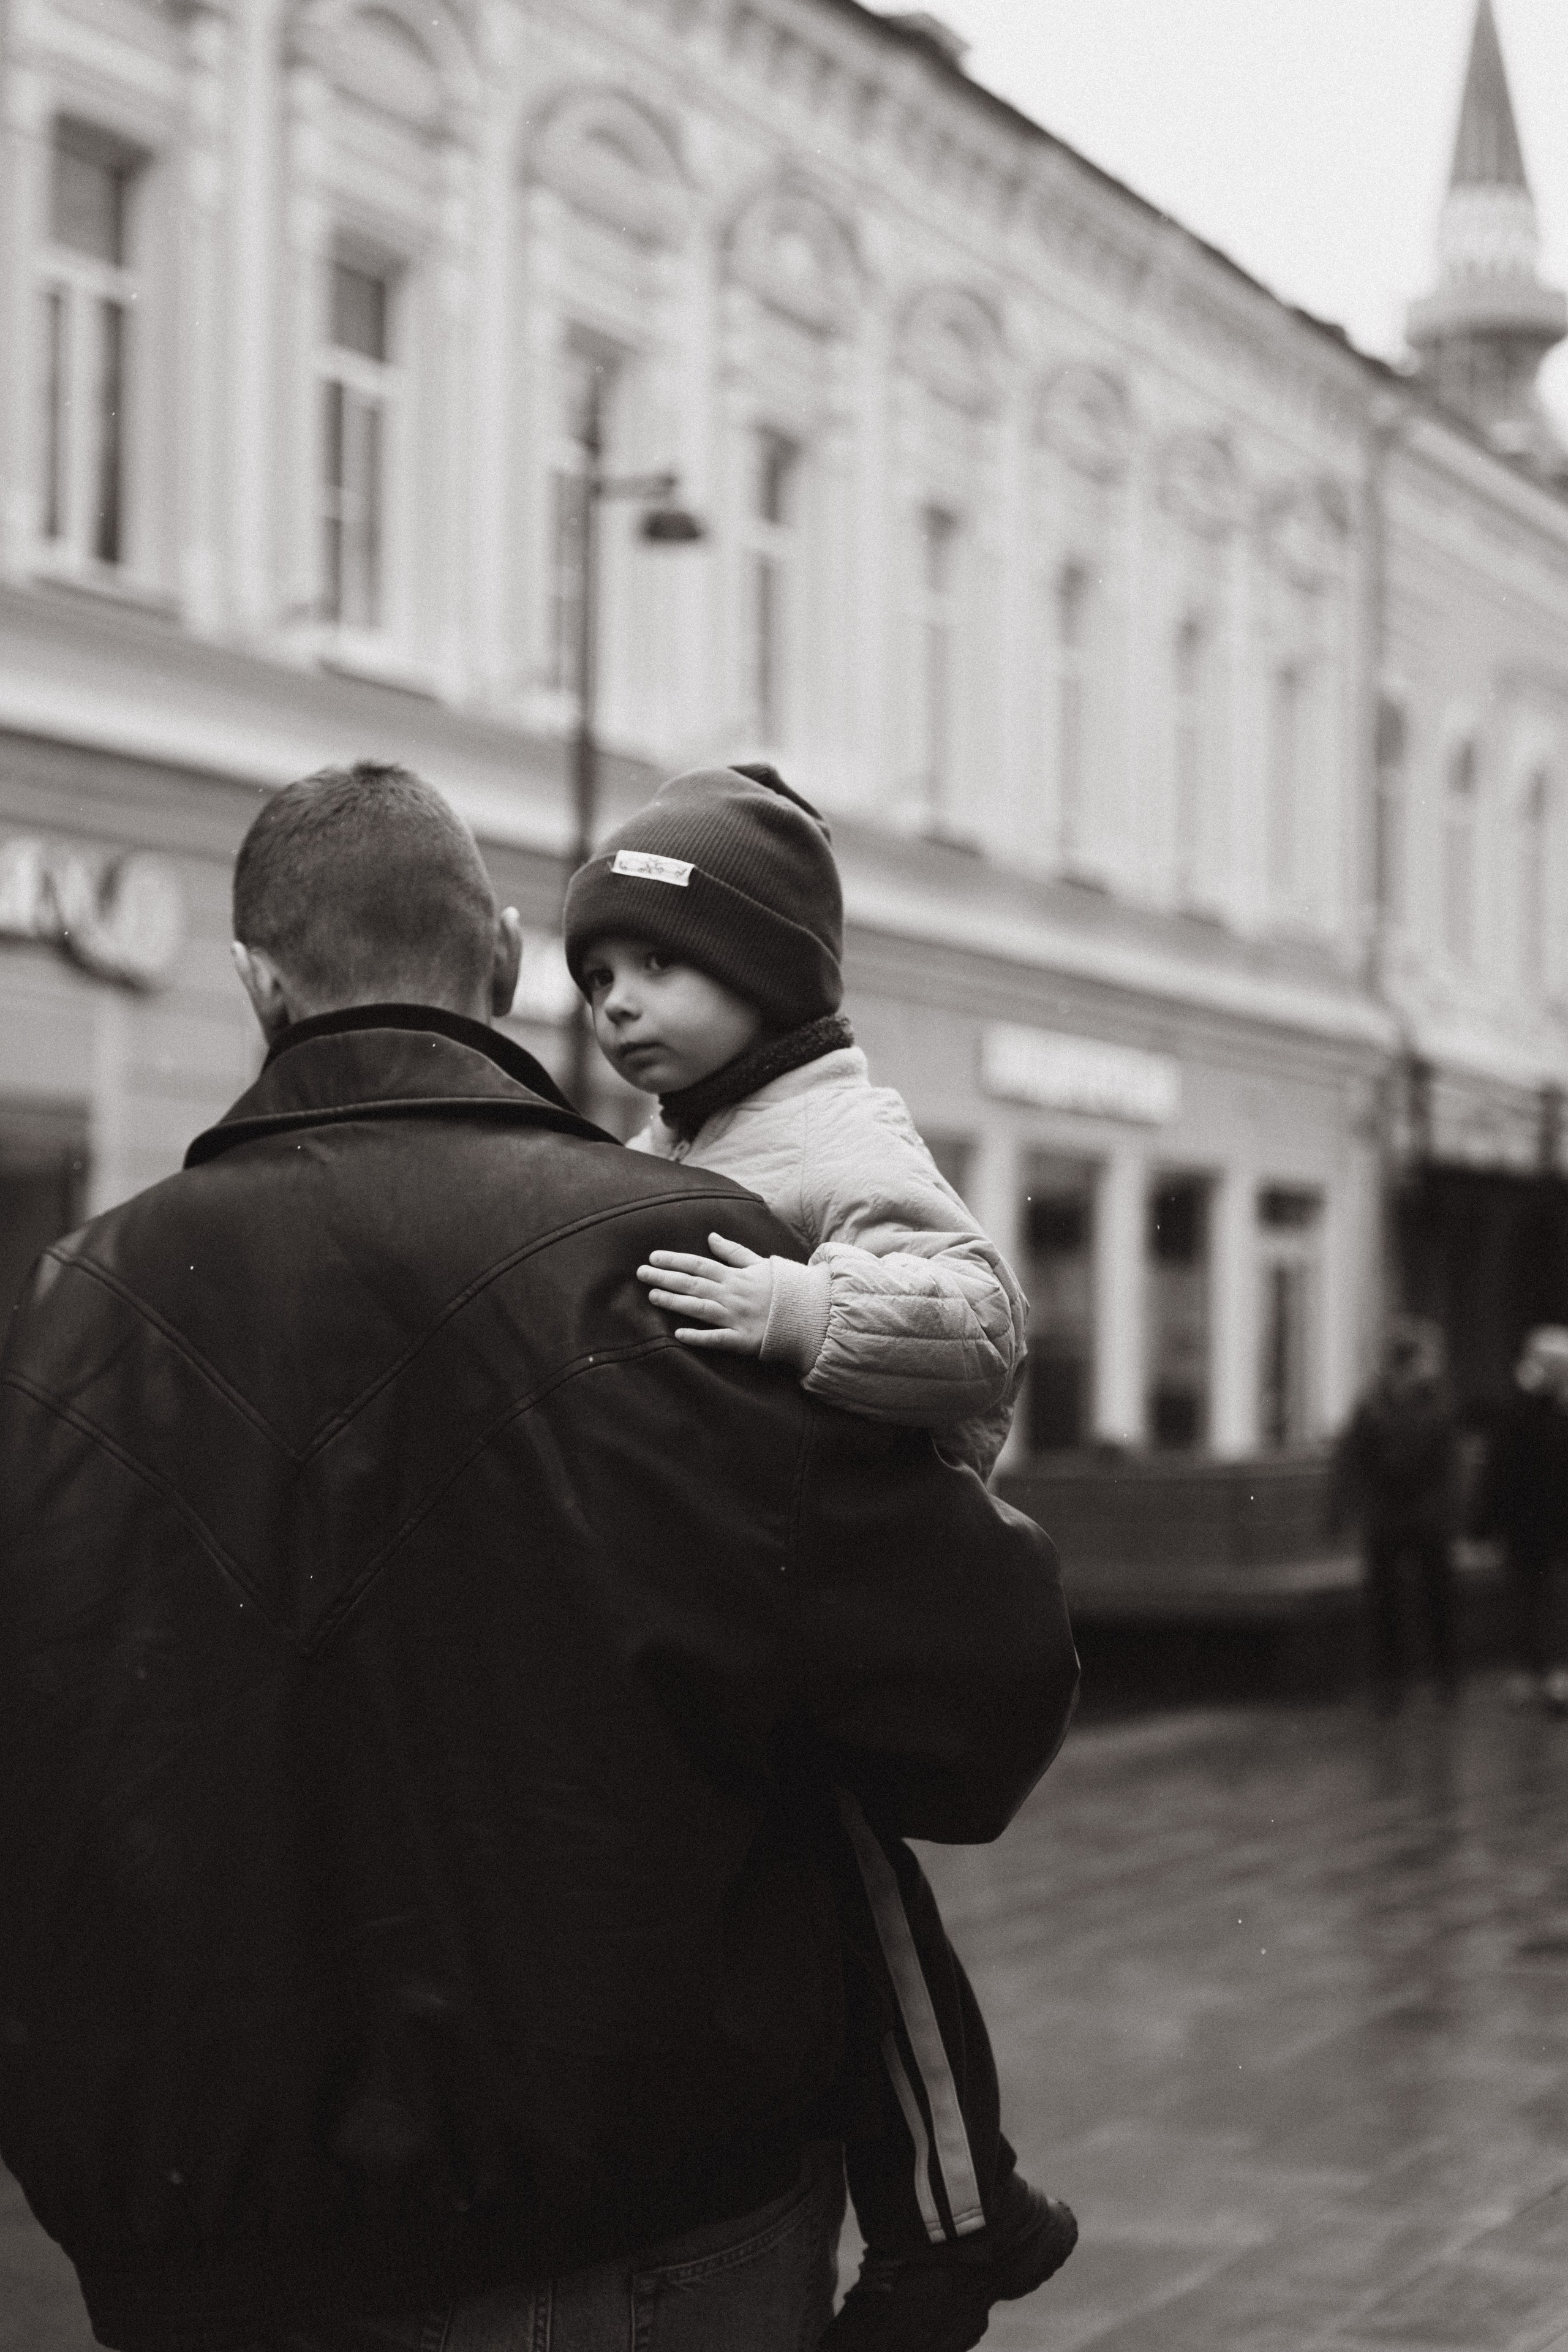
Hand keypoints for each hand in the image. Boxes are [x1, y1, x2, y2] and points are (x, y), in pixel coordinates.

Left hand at [637, 1233, 773, 1353]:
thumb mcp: (761, 1263)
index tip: (652, 1257)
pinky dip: (698, 1336)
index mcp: (735, 1275)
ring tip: (653, 1296)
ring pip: (700, 1308)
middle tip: (640, 1273)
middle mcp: (732, 1294)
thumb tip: (711, 1237)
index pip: (699, 1264)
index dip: (674, 1260)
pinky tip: (679, 1333)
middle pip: (693, 1283)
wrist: (810, 1313)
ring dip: (675, 1301)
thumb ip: (734, 1252)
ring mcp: (736, 1317)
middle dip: (665, 1277)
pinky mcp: (742, 1339)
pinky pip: (717, 1338)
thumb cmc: (783, 1288)